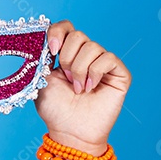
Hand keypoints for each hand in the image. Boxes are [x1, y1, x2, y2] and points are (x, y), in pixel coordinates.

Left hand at [35, 20, 132, 154]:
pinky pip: (108, 58)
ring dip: (80, 69)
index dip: (57, 33)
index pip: (66, 27)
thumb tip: (44, 38)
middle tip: (66, 78)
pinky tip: (90, 88)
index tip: (50, 51)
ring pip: (93, 46)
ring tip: (78, 88)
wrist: (70, 132)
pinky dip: (95, 73)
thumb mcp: (40, 79)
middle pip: (78, 35)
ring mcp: (103, 64)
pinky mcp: (119, 74)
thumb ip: (42, 56)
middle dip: (67, 57)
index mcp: (66, 53)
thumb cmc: (55, 109)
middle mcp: (86, 55)